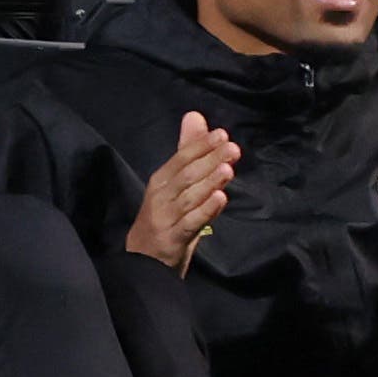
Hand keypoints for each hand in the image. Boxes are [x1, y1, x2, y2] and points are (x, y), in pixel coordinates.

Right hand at [120, 114, 238, 269]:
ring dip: (209, 183)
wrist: (145, 259)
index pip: (181, 159)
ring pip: (190, 197)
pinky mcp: (173, 236)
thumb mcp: (174, 182)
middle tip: (232, 148)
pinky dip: (206, 210)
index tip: (222, 135)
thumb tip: (195, 116)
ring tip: (228, 169)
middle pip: (186, 175)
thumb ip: (188, 150)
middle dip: (209, 160)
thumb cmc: (165, 215)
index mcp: (161, 180)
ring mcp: (166, 217)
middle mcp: (161, 196)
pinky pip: (192, 222)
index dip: (200, 146)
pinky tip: (220, 199)